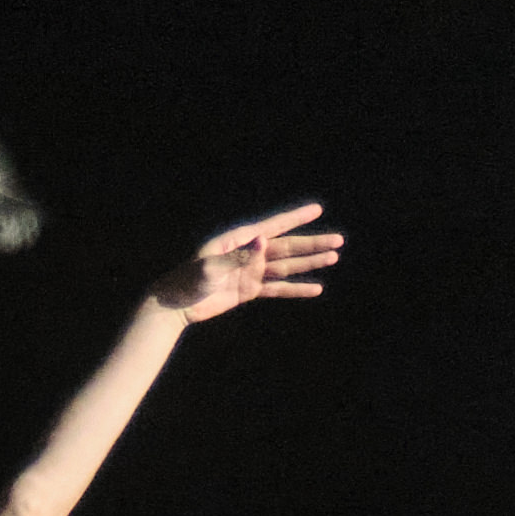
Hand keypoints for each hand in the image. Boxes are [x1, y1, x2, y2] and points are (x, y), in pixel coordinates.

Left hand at [147, 202, 342, 324]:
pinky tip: (315, 288)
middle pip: (287, 247)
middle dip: (313, 244)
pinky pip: (276, 289)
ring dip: (309, 263)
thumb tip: (264, 239)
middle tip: (339, 241)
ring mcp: (250, 272)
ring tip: (333, 258)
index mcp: (238, 240)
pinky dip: (295, 288)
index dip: (296, 218)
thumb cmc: (188, 281)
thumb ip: (240, 256)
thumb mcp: (212, 267)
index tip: (317, 210)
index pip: (273, 227)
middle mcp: (247, 253)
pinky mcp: (248, 290)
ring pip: (286, 266)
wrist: (175, 305)